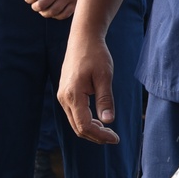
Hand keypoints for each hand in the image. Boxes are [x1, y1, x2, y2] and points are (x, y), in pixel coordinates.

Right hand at [57, 29, 119, 144]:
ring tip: (108, 130)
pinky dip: (86, 121)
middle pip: (78, 128)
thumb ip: (105, 99)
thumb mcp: (104, 76)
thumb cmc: (95, 54)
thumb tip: (108, 121)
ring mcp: (62, 96)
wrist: (83, 39)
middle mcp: (64, 98)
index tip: (115, 138)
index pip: (85, 125)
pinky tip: (98, 120)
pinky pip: (74, 114)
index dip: (100, 135)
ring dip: (91, 130)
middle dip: (96, 136)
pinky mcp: (65, 93)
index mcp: (73, 94)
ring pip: (75, 122)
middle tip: (114, 137)